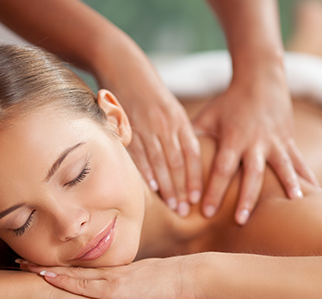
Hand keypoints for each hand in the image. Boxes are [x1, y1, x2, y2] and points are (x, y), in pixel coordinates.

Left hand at [18, 256, 229, 298]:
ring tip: (23, 264)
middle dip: (46, 263)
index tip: (44, 261)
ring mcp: (114, 279)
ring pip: (73, 273)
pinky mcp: (118, 289)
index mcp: (121, 274)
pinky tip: (48, 276)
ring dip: (47, 268)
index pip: (87, 270)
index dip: (65, 266)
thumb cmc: (180, 284)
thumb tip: (134, 297)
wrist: (194, 276)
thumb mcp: (155, 289)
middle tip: (20, 257)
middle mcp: (113, 273)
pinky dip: (65, 279)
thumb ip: (141, 292)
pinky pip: (86, 284)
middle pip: (74, 267)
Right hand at [101, 70, 202, 216]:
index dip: (195, 178)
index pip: (192, 154)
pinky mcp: (127, 126)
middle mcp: (166, 124)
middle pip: (178, 163)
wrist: (123, 64)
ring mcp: (147, 126)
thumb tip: (184, 160)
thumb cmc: (148, 90)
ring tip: (172, 206)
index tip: (198, 198)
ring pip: (160, 162)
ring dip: (167, 187)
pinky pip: (139, 154)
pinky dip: (146, 173)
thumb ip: (177, 132)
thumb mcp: (169, 108)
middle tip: (186, 211)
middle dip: (183, 189)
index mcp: (179, 119)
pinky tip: (152, 189)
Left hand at [193, 66, 318, 224]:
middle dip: (246, 198)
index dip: (214, 191)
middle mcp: (256, 141)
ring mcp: (275, 141)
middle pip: (252, 174)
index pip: (222, 169)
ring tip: (294, 204)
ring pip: (282, 167)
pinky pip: (299, 160)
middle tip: (240, 221)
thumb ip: (193, 137)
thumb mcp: (207, 116)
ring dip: (288, 185)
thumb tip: (171, 159)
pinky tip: (316, 193)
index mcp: (233, 137)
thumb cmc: (229, 101)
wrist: (260, 78)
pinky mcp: (288, 140)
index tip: (205, 212)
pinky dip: (307, 176)